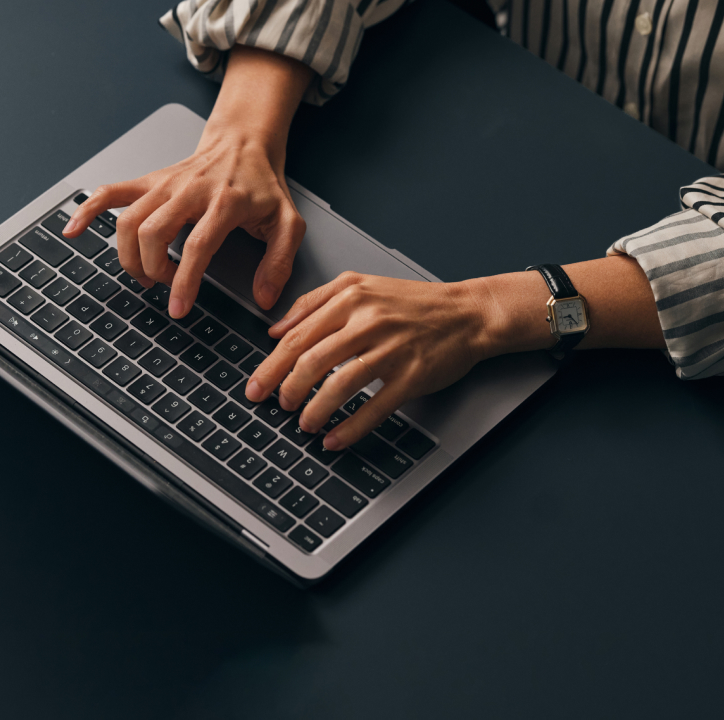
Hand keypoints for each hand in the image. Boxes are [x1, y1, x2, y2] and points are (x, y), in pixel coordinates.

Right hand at [63, 46, 314, 315]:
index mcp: (224, 201)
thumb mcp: (288, 223)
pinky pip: (110, 193)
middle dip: (153, 269)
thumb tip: (263, 297)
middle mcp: (189, 190)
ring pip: (129, 221)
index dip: (185, 280)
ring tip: (145, 274)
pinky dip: (87, 211)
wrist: (244, 143)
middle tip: (166, 287)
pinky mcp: (149, 181)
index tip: (178, 307)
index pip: (197, 245)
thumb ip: (280, 262)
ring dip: (129, 255)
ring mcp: (164, 184)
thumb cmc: (262, 186)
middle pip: (154, 233)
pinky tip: (73, 230)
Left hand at [244, 256, 665, 449]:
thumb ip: (313, 302)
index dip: (271, 366)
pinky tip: (333, 439)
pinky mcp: (412, 376)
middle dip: (287, 389)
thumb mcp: (359, 285)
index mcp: (350, 298)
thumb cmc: (412, 302)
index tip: (255, 386)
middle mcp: (368, 322)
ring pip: (339, 385)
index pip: (297, 336)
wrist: (467, 313)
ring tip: (303, 423)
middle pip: (311, 360)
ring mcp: (391, 350)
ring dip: (314, 410)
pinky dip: (349, 427)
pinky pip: (374, 407)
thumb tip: (275, 330)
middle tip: (278, 406)